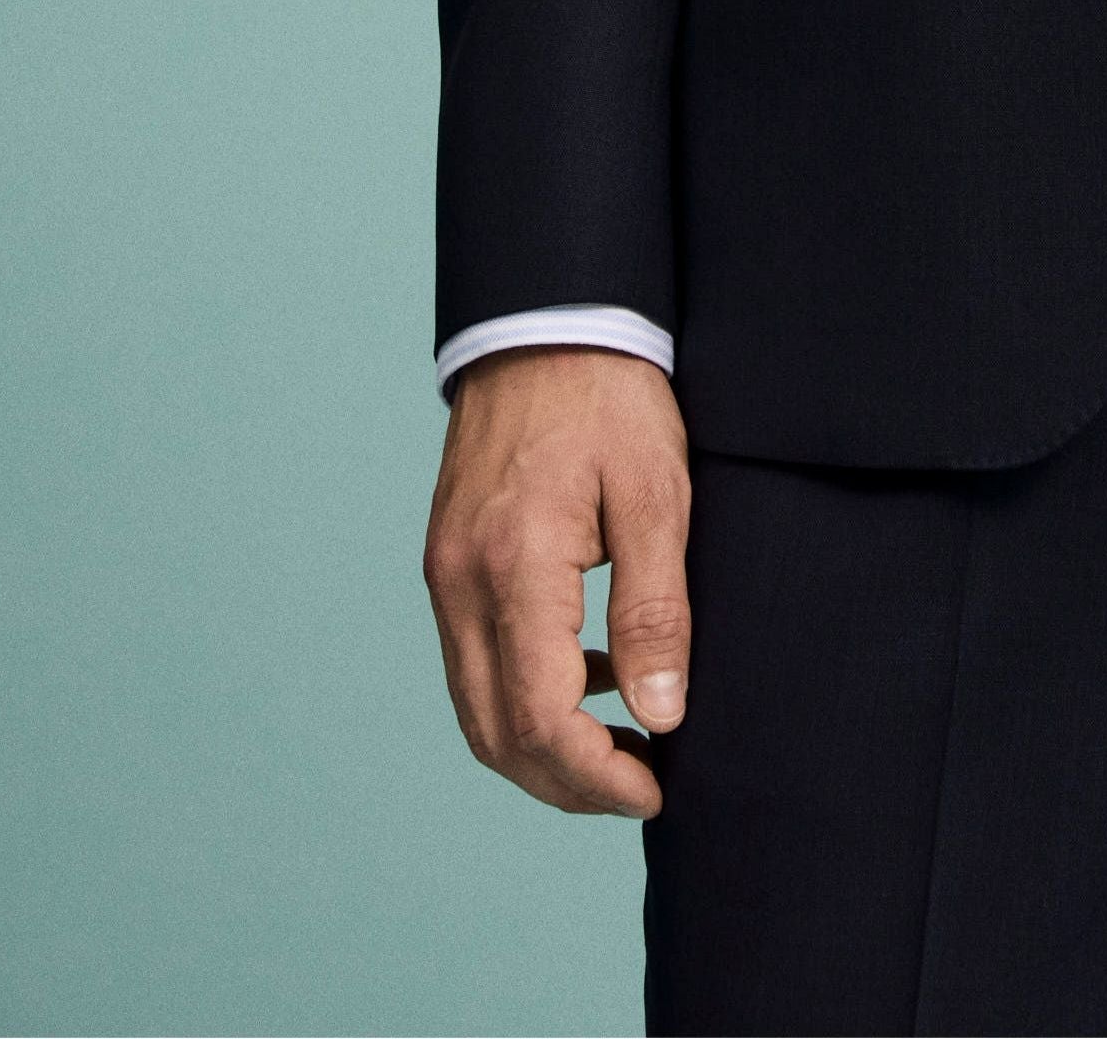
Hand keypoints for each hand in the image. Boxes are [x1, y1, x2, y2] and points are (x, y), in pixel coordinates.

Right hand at [424, 346, 692, 815]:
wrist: (547, 319)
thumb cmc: (612, 396)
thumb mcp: (657, 494)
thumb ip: (655, 610)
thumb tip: (662, 714)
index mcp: (515, 566)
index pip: (539, 720)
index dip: (596, 777)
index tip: (655, 786)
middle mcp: (460, 582)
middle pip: (495, 734)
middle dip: (567, 782)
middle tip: (642, 784)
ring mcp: (444, 573)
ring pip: (475, 708)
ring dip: (542, 747)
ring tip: (624, 745)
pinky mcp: (447, 561)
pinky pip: (473, 661)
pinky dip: (523, 695)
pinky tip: (590, 677)